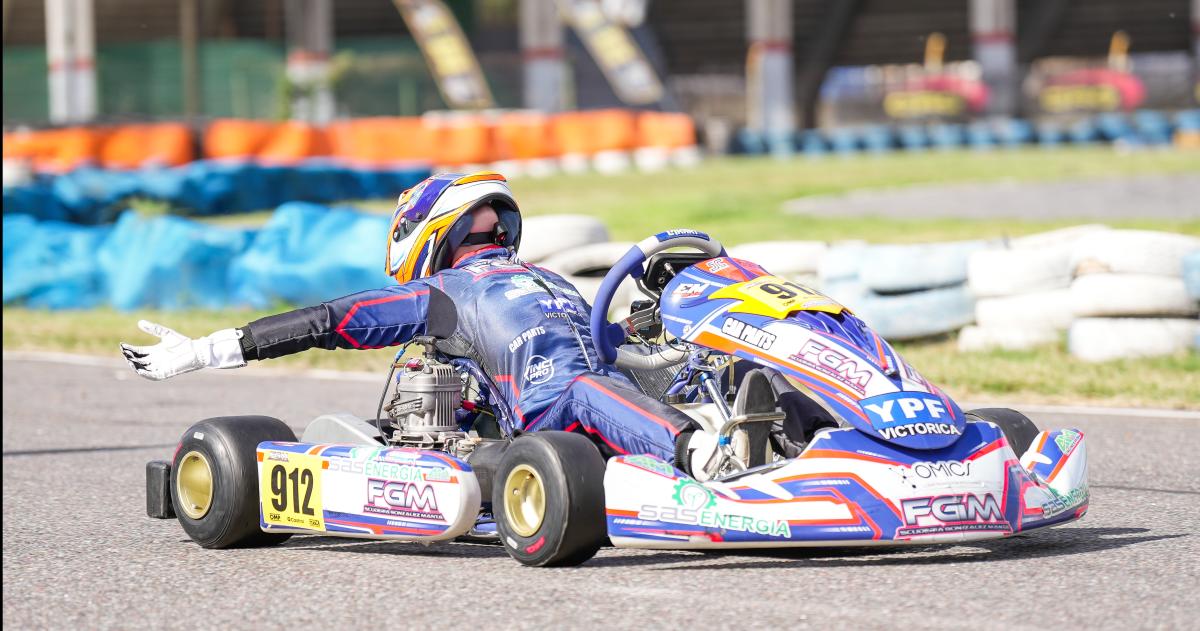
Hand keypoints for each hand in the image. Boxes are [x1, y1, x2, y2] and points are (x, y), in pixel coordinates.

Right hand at [120, 320, 245, 380]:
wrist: (196, 350)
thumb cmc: (183, 342)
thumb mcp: (165, 334)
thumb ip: (153, 329)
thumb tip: (139, 322)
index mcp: (154, 351)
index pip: (138, 351)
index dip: (129, 349)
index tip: (121, 345)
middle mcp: (155, 360)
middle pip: (138, 360)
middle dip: (130, 357)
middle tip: (124, 352)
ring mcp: (160, 367)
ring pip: (143, 368)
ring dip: (135, 366)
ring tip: (128, 360)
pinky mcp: (165, 373)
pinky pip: (153, 376)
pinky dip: (145, 374)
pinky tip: (139, 370)